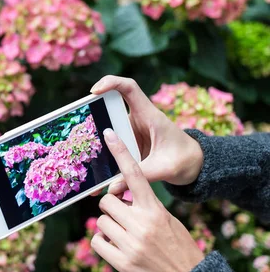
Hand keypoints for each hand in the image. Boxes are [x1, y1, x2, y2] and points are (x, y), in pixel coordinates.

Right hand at [90, 76, 203, 194]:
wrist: (194, 165)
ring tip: (79, 144)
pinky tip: (92, 164)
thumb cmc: (184, 160)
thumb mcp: (164, 169)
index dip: (111, 83)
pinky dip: (101, 148)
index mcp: (150, 115)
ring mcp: (132, 129)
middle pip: (111, 105)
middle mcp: (138, 118)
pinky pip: (111, 140)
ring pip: (108, 123)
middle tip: (76, 119)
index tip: (94, 91)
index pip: (129, 88)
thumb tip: (112, 188)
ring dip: (94, 132)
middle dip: (93, 109)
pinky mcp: (129, 141)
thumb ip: (138, 176)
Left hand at [91, 128, 204, 271]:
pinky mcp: (122, 262)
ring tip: (125, 237)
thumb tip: (119, 198)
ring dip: (109, 228)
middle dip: (112, 209)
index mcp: (155, 210)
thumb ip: (145, 208)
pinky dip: (103, 244)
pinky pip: (97, 242)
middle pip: (107, 201)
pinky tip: (117, 249)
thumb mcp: (168, 221)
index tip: (108, 134)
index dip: (120, 153)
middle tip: (124, 219)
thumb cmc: (178, 247)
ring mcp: (131, 243)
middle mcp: (142, 223)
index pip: (135, 175)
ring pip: (100, 222)